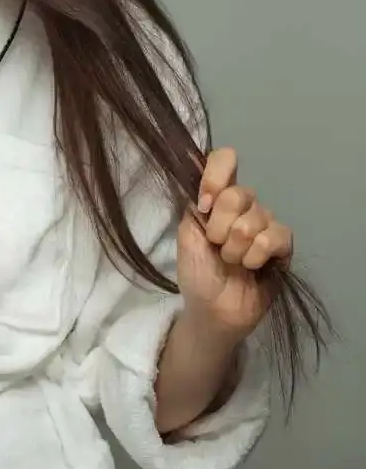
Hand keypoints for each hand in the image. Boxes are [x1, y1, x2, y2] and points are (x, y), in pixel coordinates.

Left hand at [176, 147, 292, 338]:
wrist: (213, 309)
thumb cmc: (197, 271)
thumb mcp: (187, 234)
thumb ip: (194, 202)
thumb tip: (190, 159)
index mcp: (216, 197)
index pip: (224, 160)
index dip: (216, 176)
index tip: (205, 203)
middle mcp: (242, 205)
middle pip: (238, 193)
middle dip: (220, 226)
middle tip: (216, 246)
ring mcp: (263, 223)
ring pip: (256, 217)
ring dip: (236, 246)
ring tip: (232, 261)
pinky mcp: (283, 245)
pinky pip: (275, 236)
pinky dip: (257, 254)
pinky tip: (252, 266)